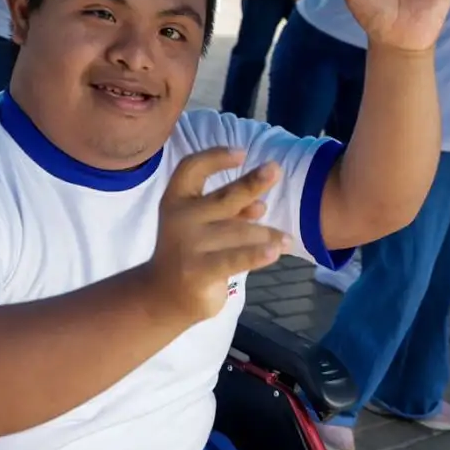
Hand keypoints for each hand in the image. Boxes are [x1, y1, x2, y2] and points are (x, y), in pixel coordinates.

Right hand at [145, 149, 288, 324]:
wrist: (163, 296)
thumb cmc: (191, 252)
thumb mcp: (204, 226)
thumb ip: (228, 213)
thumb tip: (260, 203)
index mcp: (176, 200)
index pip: (191, 168)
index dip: (215, 157)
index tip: (241, 153)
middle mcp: (179, 218)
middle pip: (224, 197)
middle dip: (252, 183)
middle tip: (275, 170)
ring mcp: (188, 245)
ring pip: (239, 232)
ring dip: (268, 234)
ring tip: (286, 239)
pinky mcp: (199, 271)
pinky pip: (235, 259)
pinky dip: (257, 254)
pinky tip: (276, 250)